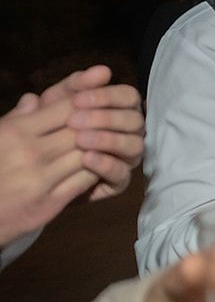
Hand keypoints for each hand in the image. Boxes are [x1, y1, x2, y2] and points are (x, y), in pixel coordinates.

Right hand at [0, 93, 95, 244]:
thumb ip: (16, 118)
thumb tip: (34, 98)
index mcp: (15, 132)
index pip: (64, 109)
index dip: (86, 102)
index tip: (97, 100)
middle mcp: (29, 153)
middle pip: (81, 130)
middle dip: (99, 124)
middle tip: (113, 119)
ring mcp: (41, 179)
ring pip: (88, 154)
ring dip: (102, 146)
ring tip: (110, 140)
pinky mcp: (50, 203)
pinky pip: (85, 180)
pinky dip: (97, 169)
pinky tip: (100, 163)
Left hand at [38, 65, 144, 200]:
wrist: (33, 164)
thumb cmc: (49, 127)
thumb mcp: (56, 102)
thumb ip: (76, 85)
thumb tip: (103, 71)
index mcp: (120, 109)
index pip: (129, 96)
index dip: (108, 97)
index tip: (78, 100)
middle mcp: (130, 132)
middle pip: (135, 121)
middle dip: (106, 119)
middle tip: (74, 121)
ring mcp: (127, 157)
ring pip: (134, 146)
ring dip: (108, 140)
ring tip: (80, 140)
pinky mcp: (118, 181)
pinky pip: (123, 173)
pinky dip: (107, 164)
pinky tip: (86, 158)